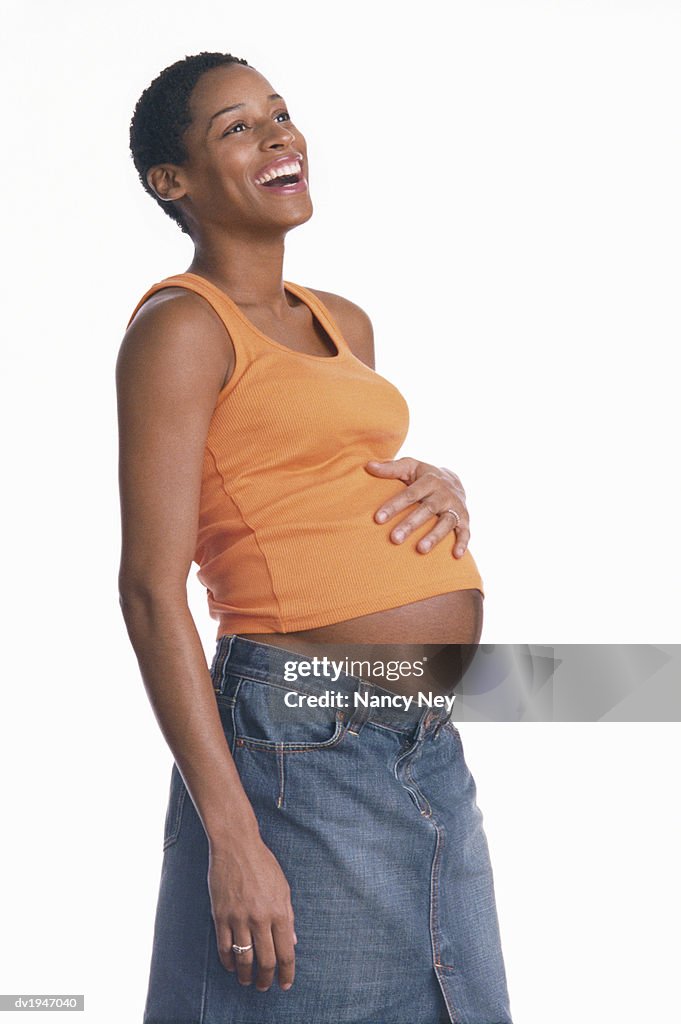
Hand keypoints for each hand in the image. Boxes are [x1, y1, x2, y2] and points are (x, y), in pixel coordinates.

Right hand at [208, 836, 297, 991]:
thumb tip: (293, 941)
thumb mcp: (283, 887)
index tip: (286, 983)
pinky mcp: (221, 916)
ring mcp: (239, 918)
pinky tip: (231, 966)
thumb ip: (288, 916)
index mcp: (279, 911)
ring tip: (247, 981)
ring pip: (244, 959)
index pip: (286, 952)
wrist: (236, 846)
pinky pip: (224, 947)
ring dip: (246, 975)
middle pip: (266, 961)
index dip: (287, 972)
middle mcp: (260, 918)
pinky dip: (228, 962)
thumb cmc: (263, 864)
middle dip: (266, 979)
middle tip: (264, 986)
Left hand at [365, 457, 469, 557]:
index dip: (394, 505)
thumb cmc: (423, 476)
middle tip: (395, 539)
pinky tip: (456, 556)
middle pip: (427, 510)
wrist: (453, 480)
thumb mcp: (410, 467)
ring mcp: (455, 507)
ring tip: (420, 549)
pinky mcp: (464, 519)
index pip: (410, 494)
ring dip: (434, 536)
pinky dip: (462, 543)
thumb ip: (390, 468)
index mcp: (429, 480)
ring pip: (445, 522)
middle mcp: (444, 493)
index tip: (378, 518)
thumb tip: (369, 465)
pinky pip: (465, 532)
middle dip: (411, 524)